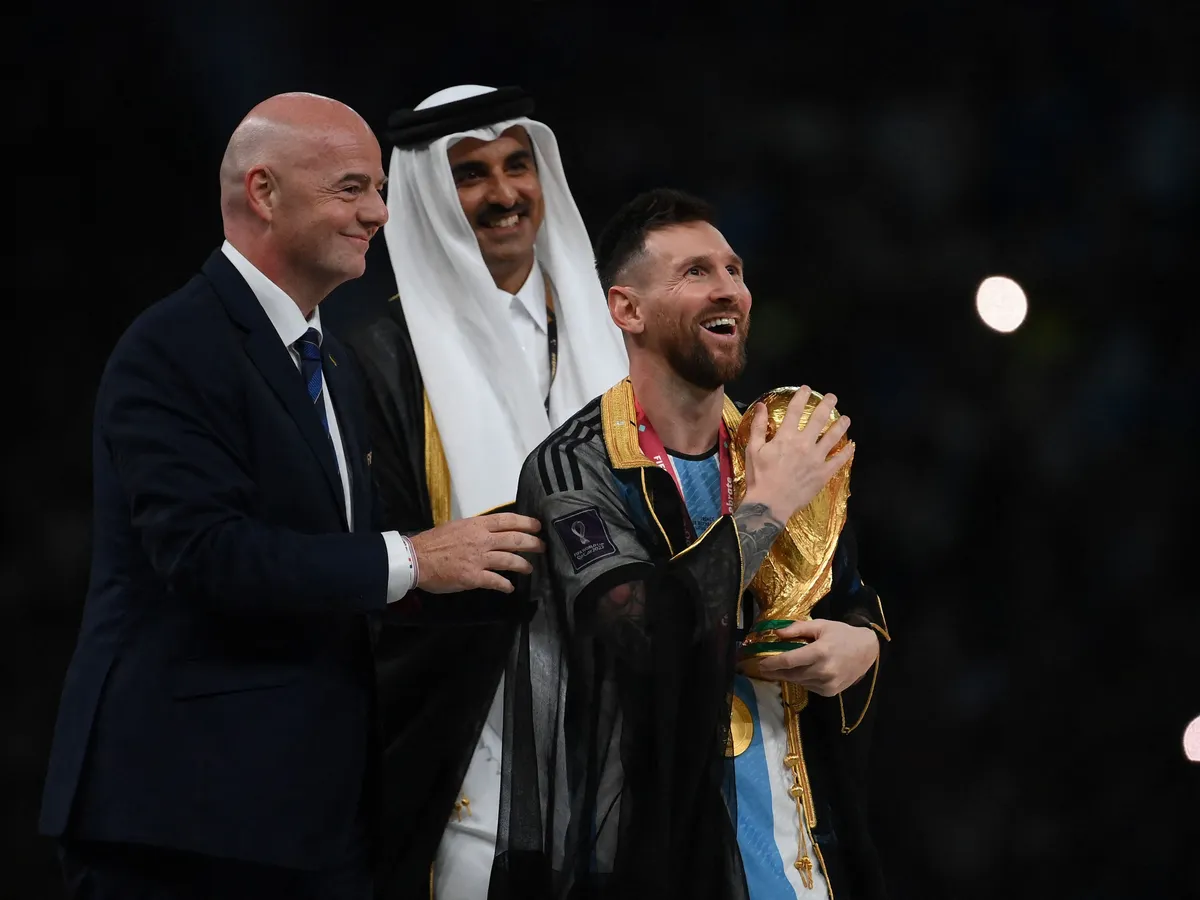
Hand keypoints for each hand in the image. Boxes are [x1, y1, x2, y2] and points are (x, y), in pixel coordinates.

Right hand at [409, 513, 543, 593]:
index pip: (507, 520)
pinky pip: (496, 581)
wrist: (416, 559)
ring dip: (523, 565)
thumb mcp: (457, 527)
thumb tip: (489, 532)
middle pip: (515, 539)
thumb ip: (475, 529)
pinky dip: (505, 585)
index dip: (526, 523)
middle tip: (541, 546)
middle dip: (532, 543)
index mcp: (477, 525)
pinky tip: (510, 588)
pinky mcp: (474, 577)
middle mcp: (482, 540)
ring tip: (529, 568)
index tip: (537, 526)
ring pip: (510, 560)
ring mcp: (479, 559)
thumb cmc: (433, 542)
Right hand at [739, 386, 853, 524]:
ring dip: (841, 426)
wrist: (770, 503)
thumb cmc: (759, 476)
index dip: (802, 397)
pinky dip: (847, 453)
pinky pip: (839, 461)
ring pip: (833, 437)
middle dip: (827, 405)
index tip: (807, 389)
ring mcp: (816, 458)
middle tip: (833, 397)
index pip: (795, 410)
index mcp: (786, 437)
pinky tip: (852, 446)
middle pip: (819, 419)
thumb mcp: (753, 449)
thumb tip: (762, 405)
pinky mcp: (823, 473)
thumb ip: (758, 426)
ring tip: (846, 419)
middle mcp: (804, 443)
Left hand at [754, 619, 878, 694]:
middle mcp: (823, 671)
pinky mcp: (830, 692)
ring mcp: (827, 684)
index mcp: (820, 652)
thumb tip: (776, 633)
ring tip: (776, 670)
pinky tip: (798, 672)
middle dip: (774, 672)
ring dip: (786, 676)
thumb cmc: (842, 634)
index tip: (760, 663)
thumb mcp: (820, 625)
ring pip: (798, 682)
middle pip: (791, 674)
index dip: (772, 663)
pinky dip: (800, 680)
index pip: (789, 661)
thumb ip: (797, 628)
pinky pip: (808, 686)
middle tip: (761, 669)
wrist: (867, 651)